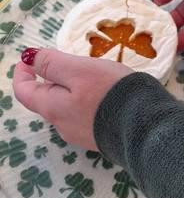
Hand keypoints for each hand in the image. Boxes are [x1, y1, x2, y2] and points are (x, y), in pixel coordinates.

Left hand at [13, 48, 131, 149]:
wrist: (147, 126)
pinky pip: (85, 117)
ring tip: (97, 79)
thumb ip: (51, 63)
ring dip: (73, 92)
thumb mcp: (79, 70)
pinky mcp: (98, 139)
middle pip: (47, 100)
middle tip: (75, 64)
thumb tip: (29, 58)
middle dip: (54, 80)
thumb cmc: (111, 93)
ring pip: (67, 108)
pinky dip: (88, 104)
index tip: (30, 58)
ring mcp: (81, 136)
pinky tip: (107, 98)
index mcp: (52, 109)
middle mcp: (62, 126)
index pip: (24, 91)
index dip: (22, 72)